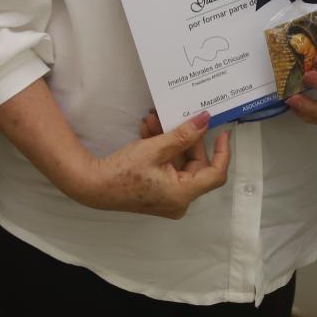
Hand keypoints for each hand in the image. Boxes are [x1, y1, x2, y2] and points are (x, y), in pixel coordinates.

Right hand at [78, 112, 231, 217]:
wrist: (93, 186)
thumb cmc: (123, 170)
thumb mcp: (155, 148)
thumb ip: (183, 134)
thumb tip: (205, 120)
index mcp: (183, 193)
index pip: (216, 174)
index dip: (222, 152)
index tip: (223, 132)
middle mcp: (179, 200)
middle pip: (195, 164)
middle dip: (184, 138)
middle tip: (173, 116)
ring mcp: (168, 197)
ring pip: (179, 163)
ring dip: (169, 140)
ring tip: (154, 120)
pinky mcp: (158, 192)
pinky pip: (168, 168)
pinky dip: (162, 150)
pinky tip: (148, 131)